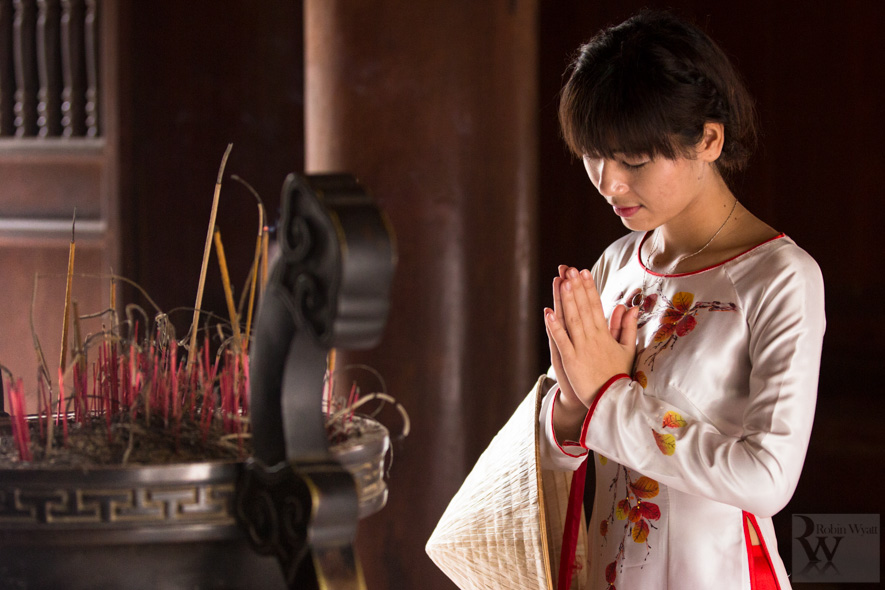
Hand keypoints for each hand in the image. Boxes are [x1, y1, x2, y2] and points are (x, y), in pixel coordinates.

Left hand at [545, 267, 637, 407]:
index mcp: (605, 334)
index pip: (596, 306)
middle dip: (577, 288)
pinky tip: (548, 313)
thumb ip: (627, 327)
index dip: (590, 288)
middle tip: (570, 269)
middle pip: (583, 308)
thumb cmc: (617, 374)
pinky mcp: (571, 360)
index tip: (584, 271)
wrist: (612, 400)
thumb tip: (630, 308)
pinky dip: (555, 327)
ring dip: (568, 300)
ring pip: (573, 320)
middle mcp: (593, 338)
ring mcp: (581, 348)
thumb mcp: (627, 350)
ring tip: (563, 282)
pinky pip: (561, 341)